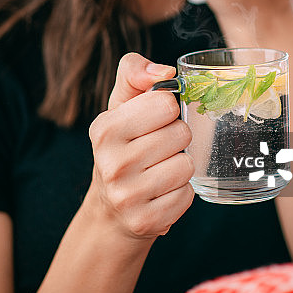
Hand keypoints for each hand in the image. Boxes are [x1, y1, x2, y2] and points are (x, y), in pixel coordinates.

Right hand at [88, 54, 193, 239]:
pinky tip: (161, 192)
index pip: (166, 103)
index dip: (167, 111)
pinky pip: (187, 195)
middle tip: (157, 149)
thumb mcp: (121, 105)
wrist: (111, 208)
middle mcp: (111, 163)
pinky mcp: (146, 222)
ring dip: (180, 165)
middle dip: (176, 138)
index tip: (153, 122)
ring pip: (187, 165)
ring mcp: (127, 196)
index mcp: (105, 129)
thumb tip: (164, 71)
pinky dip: (180, 192)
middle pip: (181, 134)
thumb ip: (134, 72)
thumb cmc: (123, 144)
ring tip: (159, 170)